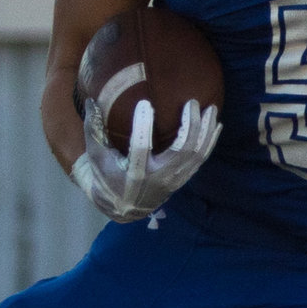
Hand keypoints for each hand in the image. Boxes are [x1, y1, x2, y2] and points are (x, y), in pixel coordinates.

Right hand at [71, 98, 219, 222]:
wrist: (124, 206)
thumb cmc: (106, 175)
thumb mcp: (96, 156)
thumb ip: (93, 129)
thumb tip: (90, 100)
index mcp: (133, 173)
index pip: (140, 147)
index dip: (143, 126)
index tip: (145, 103)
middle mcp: (158, 178)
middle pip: (181, 150)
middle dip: (190, 125)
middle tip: (192, 102)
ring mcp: (174, 179)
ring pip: (196, 154)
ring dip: (205, 131)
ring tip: (211, 108)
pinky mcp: (183, 179)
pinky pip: (201, 159)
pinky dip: (210, 142)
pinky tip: (216, 125)